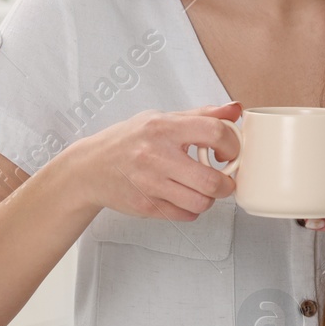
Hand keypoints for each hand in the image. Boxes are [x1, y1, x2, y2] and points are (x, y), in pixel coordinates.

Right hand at [63, 103, 241, 219]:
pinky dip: (191, 209)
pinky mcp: (145, 205)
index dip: (233, 145)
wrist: (90, 167)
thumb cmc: (129, 140)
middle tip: (224, 180)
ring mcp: (149, 183)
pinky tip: (183, 197)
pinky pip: (184, 215)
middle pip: (211, 180)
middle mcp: (156, 155)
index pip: (214, 133)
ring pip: (200, 202)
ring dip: (209, 199)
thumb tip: (234, 110)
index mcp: (164, 128)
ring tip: (201, 189)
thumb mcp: (162, 119)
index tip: (230, 152)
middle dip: (226, 184)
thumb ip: (201, 115)